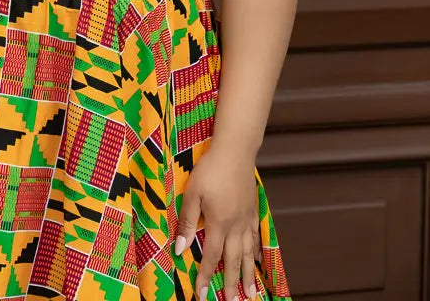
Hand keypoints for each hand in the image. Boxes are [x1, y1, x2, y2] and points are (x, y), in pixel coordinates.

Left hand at [175, 145, 260, 300]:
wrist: (235, 150)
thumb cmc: (210, 169)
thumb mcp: (192, 193)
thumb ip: (188, 222)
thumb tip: (181, 249)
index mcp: (219, 223)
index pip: (212, 257)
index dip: (206, 276)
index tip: (202, 294)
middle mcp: (235, 226)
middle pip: (233, 260)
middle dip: (231, 283)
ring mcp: (247, 218)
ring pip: (248, 252)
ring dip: (248, 274)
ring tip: (251, 292)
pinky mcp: (253, 209)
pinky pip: (256, 236)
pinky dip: (256, 251)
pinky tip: (257, 260)